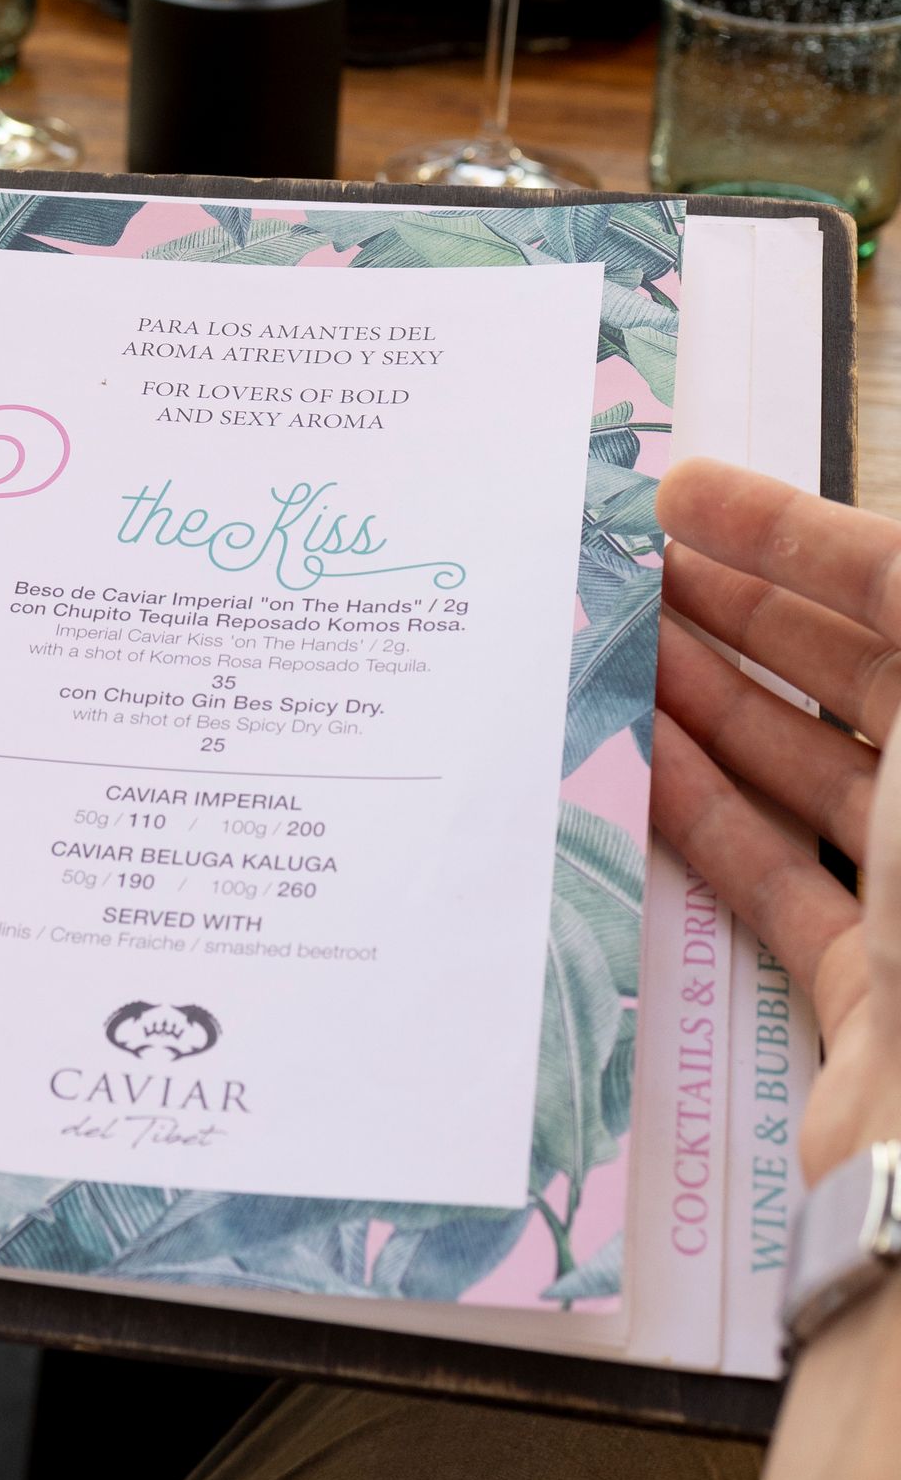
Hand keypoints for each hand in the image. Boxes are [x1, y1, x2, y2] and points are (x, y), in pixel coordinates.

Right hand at [652, 460, 900, 1187]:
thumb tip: (862, 537)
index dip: (794, 531)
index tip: (680, 492)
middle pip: (860, 672)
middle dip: (742, 606)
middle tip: (626, 562)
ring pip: (807, 768)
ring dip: (705, 698)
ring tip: (606, 642)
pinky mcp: (873, 987)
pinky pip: (775, 874)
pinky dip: (701, 811)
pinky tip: (630, 754)